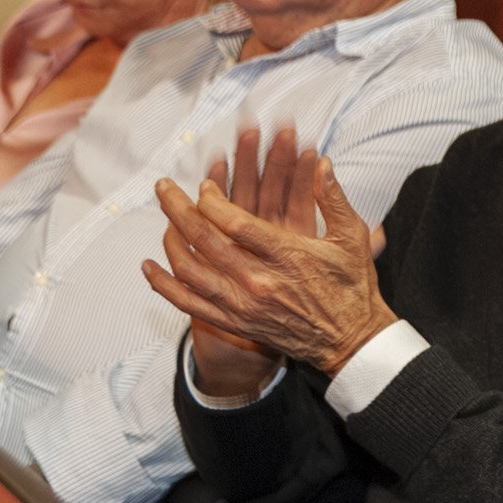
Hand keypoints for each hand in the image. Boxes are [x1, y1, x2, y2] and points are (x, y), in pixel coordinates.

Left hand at [143, 136, 396, 377]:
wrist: (352, 340)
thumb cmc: (353, 286)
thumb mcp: (351, 238)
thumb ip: (332, 198)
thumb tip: (320, 162)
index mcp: (288, 256)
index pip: (234, 222)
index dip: (211, 199)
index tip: (204, 185)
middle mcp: (260, 281)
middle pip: (203, 240)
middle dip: (177, 208)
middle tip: (163, 186)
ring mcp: (244, 305)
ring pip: (189, 269)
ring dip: (169, 239)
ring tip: (162, 218)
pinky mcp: (236, 322)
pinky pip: (188, 303)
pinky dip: (164, 284)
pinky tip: (149, 267)